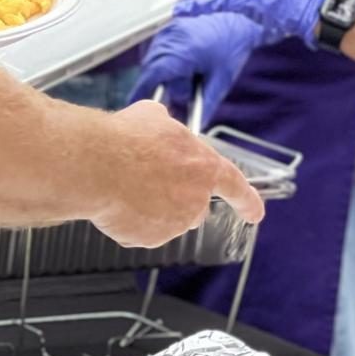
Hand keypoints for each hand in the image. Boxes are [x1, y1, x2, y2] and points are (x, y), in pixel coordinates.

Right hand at [89, 99, 263, 247]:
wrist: (99, 164)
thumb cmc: (127, 138)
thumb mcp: (154, 117)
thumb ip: (167, 128)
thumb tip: (159, 126)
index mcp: (204, 167)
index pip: (234, 185)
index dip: (246, 200)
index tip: (255, 213)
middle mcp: (195, 199)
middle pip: (192, 205)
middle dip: (175, 197)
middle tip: (147, 179)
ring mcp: (174, 222)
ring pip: (164, 218)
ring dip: (149, 206)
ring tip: (125, 184)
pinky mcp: (150, 238)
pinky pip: (141, 231)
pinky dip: (129, 220)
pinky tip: (117, 201)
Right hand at [129, 13, 268, 119]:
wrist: (238, 20)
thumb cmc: (231, 48)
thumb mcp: (221, 81)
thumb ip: (205, 105)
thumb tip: (193, 126)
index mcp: (184, 52)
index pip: (154, 75)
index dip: (142, 92)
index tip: (138, 105)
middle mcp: (172, 38)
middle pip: (151, 69)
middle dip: (155, 86)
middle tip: (166, 100)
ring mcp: (169, 30)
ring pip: (152, 59)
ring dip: (157, 74)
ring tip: (178, 82)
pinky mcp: (169, 28)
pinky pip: (156, 49)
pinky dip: (161, 62)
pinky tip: (177, 68)